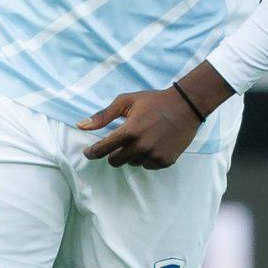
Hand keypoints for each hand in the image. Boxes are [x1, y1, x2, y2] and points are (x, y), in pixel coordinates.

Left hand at [78, 87, 201, 168]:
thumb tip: (81, 126)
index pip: (103, 150)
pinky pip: (147, 166)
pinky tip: (152, 144)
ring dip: (131, 155)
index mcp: (129, 132)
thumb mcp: (126, 102)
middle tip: (121, 141)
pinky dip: (146, 158)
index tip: (88, 152)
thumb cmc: (154, 101)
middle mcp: (141, 147)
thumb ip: (103, 115)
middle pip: (115, 161)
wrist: (186, 106)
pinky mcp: (166, 161)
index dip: (92, 152)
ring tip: (142, 139)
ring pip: (132, 163)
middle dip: (114, 153)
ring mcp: (154, 155)